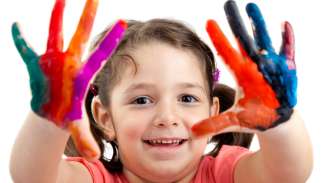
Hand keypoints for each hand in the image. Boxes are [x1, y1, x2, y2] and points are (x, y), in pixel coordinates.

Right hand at [12, 0, 126, 158]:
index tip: (122, 23)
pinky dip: (20, 41)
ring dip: (56, 18)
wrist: (52, 114)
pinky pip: (26, 51)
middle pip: (80, 36)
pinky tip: (16, 26)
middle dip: (86, 17)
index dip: (110, 40)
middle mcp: (70, 64)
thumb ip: (84, 138)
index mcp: (82, 75)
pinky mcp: (37, 66)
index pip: (100, 55)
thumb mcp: (75, 126)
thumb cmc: (67, 117)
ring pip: (55, 35)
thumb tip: (95, 157)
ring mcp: (53, 62)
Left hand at [192, 0, 296, 136]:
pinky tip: (284, 25)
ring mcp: (270, 67)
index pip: (227, 53)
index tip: (208, 23)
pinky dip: (286, 40)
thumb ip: (214, 124)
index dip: (218, 39)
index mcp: (241, 75)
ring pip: (263, 42)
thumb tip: (193, 131)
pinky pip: (287, 53)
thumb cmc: (254, 117)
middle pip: (243, 41)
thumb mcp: (233, 120)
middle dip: (236, 23)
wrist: (275, 122)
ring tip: (251, 7)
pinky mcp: (286, 71)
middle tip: (228, 4)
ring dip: (258, 25)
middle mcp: (254, 67)